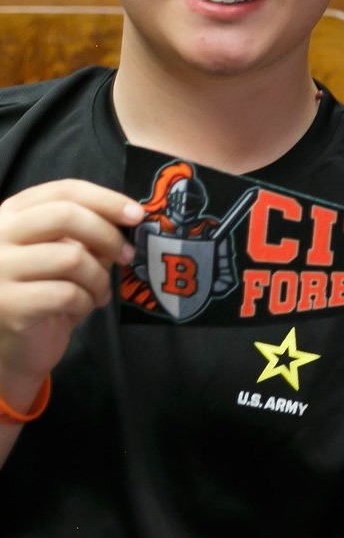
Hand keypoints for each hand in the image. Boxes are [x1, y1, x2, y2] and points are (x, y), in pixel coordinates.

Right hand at [0, 180, 142, 408]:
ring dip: (99, 277)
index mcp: (12, 213)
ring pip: (71, 257)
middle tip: (127, 255)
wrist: (15, 347)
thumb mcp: (65, 252)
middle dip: (107, 234)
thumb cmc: (45, 290)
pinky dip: (86, 301)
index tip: (137, 215)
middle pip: (66, 215)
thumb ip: (87, 232)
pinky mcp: (8, 304)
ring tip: (101, 292)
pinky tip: (84, 308)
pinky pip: (66, 293)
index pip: (64, 190)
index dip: (106, 199)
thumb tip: (129, 216)